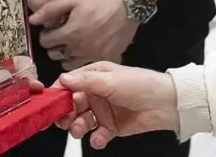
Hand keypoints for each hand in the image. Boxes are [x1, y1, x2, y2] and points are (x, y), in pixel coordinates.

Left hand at [31, 0, 137, 69]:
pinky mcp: (106, 59)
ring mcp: (93, 56)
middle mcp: (79, 49)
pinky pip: (88, 66)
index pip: (46, 42)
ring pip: (70, 65)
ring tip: (75, 44)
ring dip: (68, 55)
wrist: (127, 5)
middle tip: (63, 36)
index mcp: (69, 34)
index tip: (52, 30)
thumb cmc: (98, 1)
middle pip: (55, 56)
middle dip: (55, 46)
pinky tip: (88, 48)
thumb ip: (50, 10)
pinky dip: (84, 59)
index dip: (46, 35)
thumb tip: (32, 20)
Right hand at [54, 62, 179, 149]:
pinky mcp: (111, 126)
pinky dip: (96, 139)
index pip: (69, 84)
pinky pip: (97, 135)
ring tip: (80, 130)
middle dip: (66, 114)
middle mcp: (96, 93)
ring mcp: (103, 110)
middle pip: (72, 105)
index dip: (59, 94)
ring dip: (78, 127)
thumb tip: (63, 79)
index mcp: (94, 76)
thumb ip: (85, 81)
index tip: (50, 104)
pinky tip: (99, 138)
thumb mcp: (110, 80)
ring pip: (82, 121)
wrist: (164, 104)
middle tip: (63, 121)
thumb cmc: (140, 83)